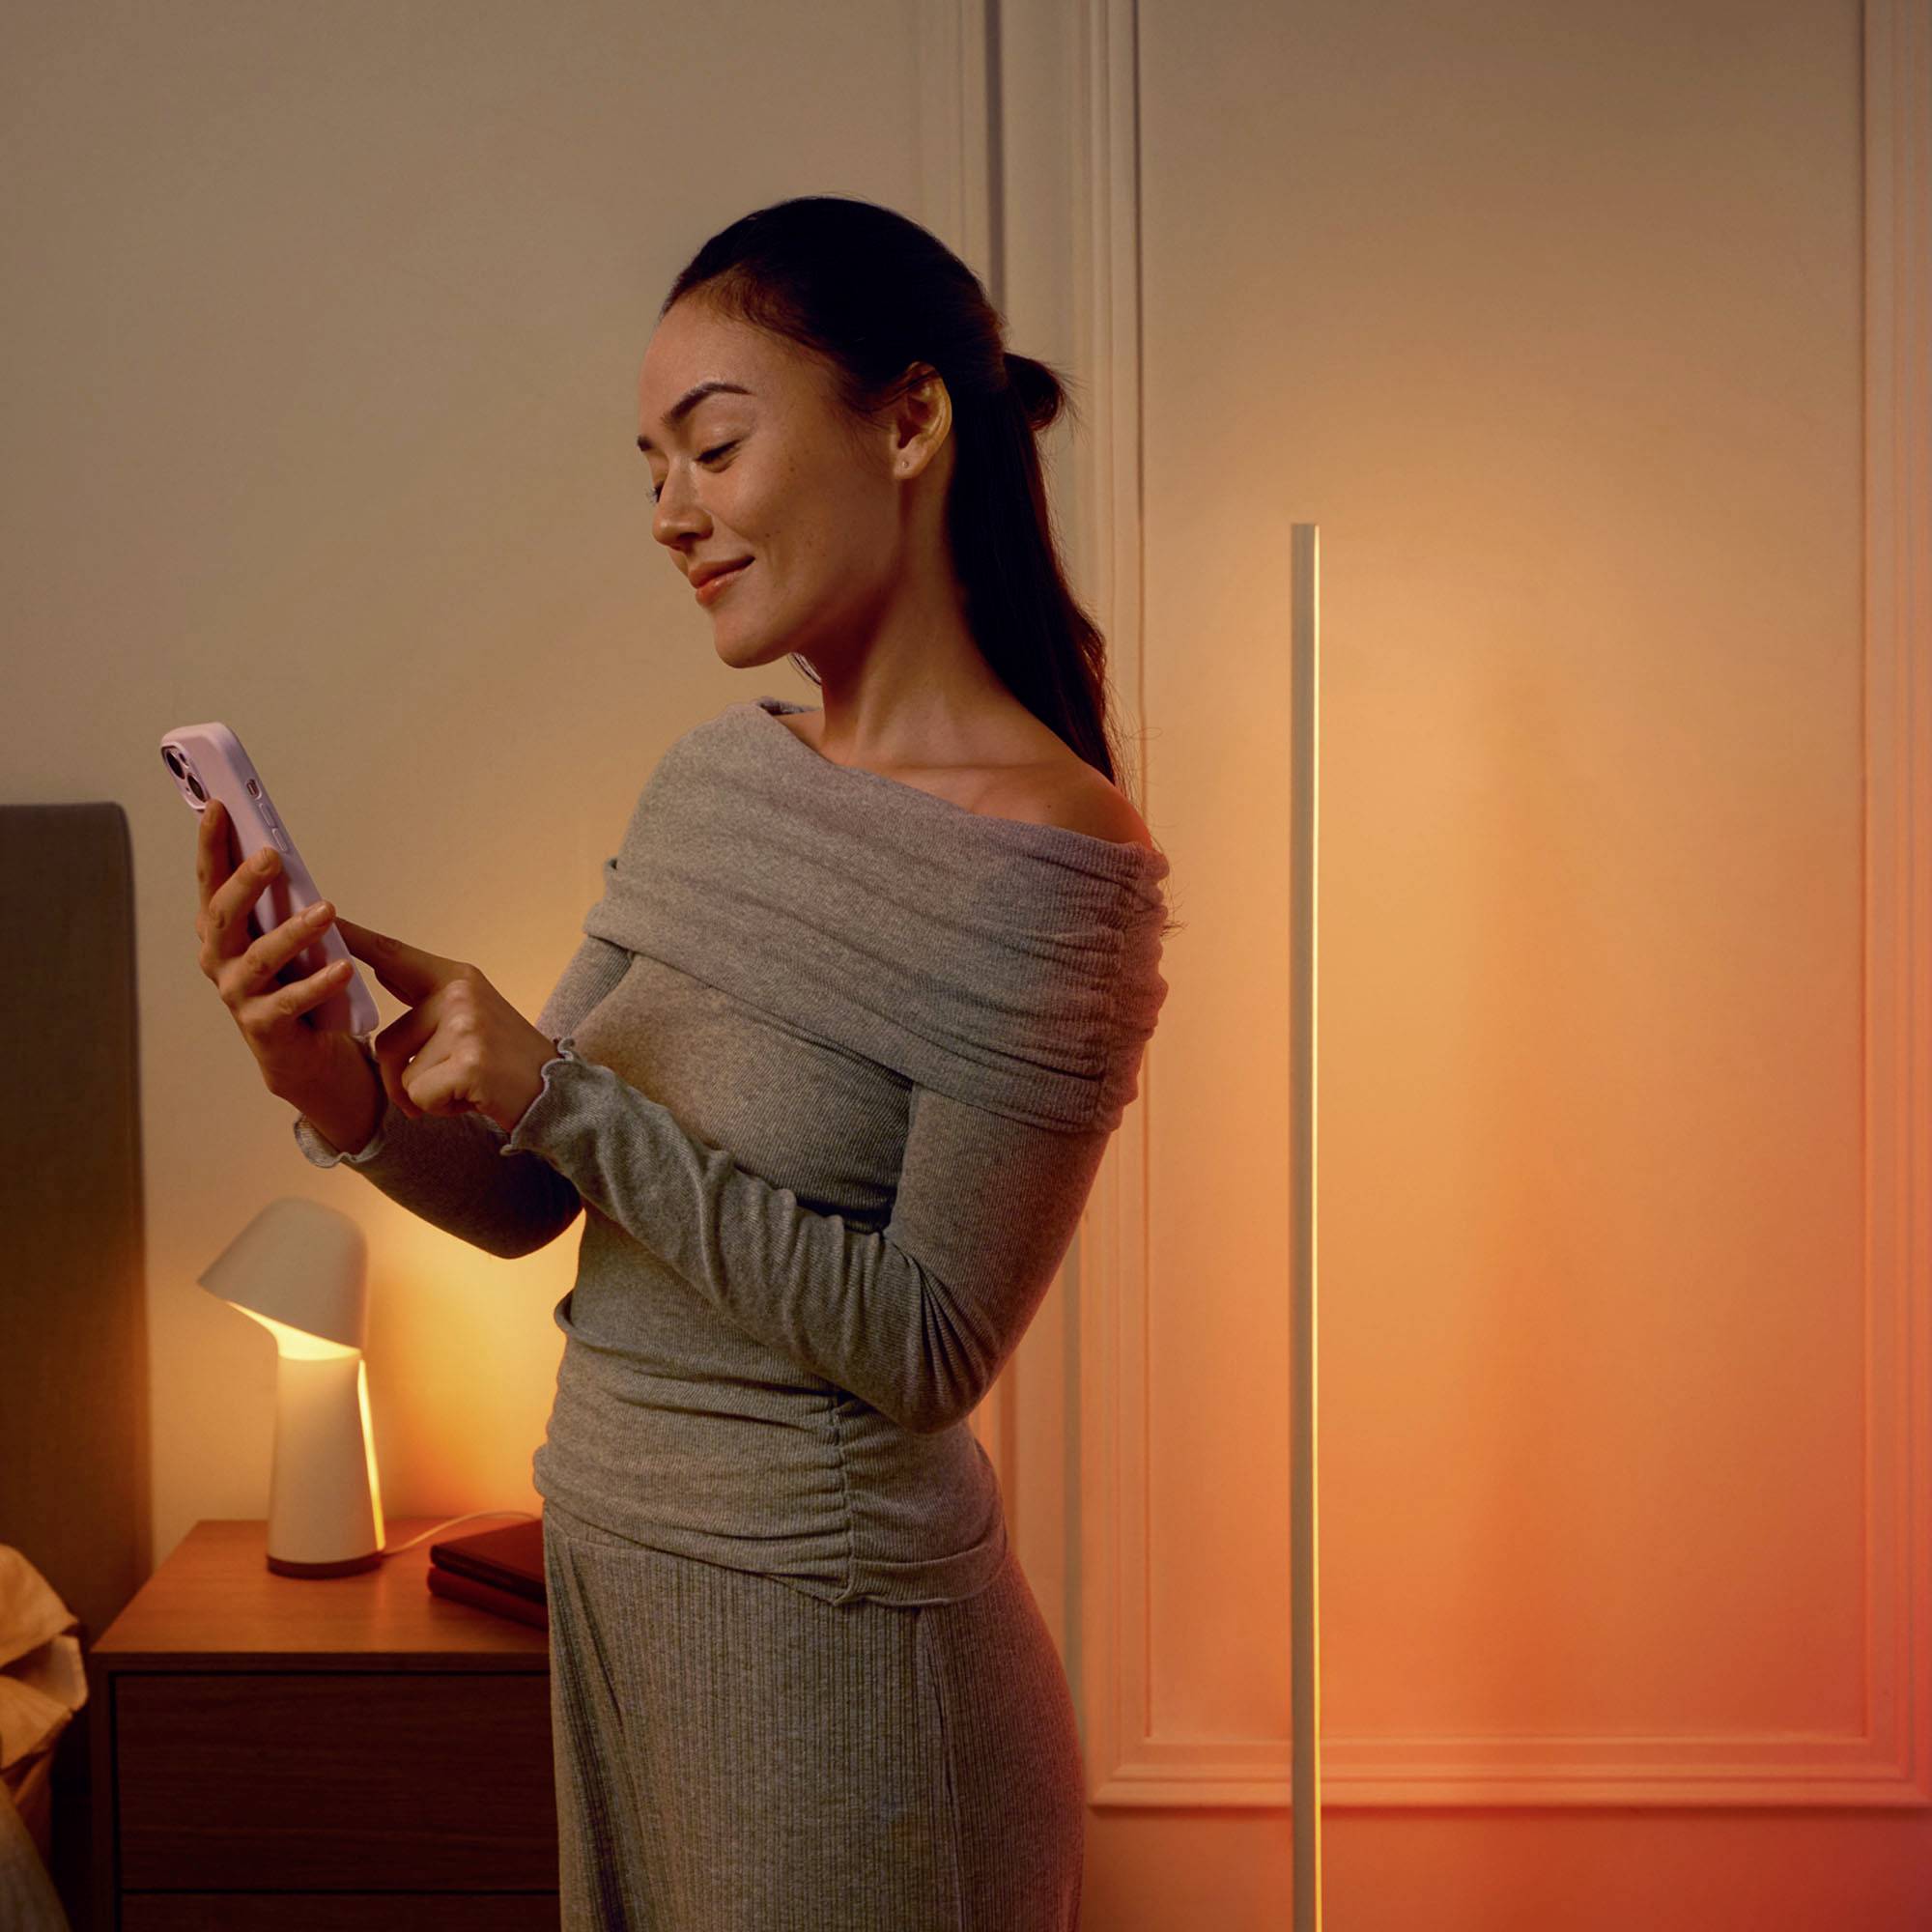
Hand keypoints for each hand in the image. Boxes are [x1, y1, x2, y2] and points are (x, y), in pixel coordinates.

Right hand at [196, 798, 372, 1120]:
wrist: (305, 1055)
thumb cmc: (295, 983)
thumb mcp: (286, 935)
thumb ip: (277, 901)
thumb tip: (280, 852)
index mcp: (222, 933)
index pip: (211, 882)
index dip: (211, 845)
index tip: (219, 807)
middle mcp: (221, 961)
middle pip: (224, 916)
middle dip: (245, 883)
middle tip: (273, 857)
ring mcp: (239, 996)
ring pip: (260, 957)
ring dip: (293, 931)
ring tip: (327, 910)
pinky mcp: (264, 1028)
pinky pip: (291, 1002)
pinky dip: (317, 984)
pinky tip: (342, 968)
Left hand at [328, 916, 561, 1134]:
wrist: (555, 1093)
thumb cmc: (507, 1062)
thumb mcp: (470, 1016)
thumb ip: (425, 998)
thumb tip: (382, 969)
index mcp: (457, 977)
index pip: (394, 956)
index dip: (356, 940)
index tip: (325, 917)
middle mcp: (459, 993)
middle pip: (386, 1042)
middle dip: (401, 1078)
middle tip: (447, 1083)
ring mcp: (465, 1025)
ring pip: (401, 1075)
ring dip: (424, 1095)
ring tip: (466, 1087)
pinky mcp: (468, 1061)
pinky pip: (418, 1096)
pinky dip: (439, 1109)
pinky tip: (472, 1098)